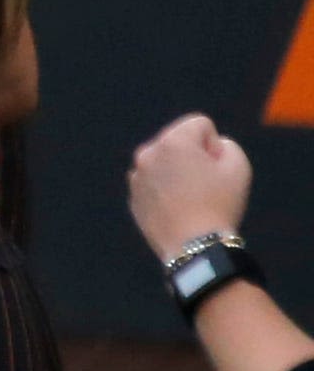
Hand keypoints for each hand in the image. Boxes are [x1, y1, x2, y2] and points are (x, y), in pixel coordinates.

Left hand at [129, 113, 252, 260]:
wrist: (195, 246)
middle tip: (204, 184)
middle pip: (178, 142)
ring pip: (163, 163)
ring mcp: (135, 176)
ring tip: (190, 198)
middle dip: (193, 156)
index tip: (215, 168)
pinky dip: (164, 190)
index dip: (214, 145)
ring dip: (176, 172)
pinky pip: (153, 183)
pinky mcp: (132, 196)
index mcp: (171, 140)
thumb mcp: (238, 166)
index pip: (199, 124)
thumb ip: (226, 145)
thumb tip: (209, 145)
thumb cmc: (219, 203)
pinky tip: (177, 209)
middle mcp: (147, 153)